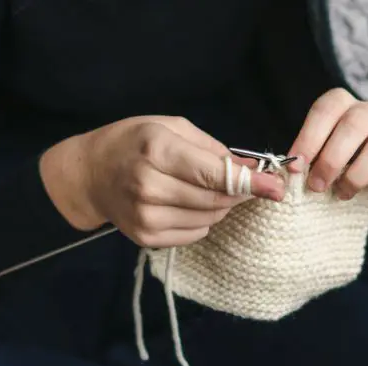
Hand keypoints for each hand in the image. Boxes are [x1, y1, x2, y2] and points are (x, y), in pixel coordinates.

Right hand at [40, 116, 284, 248]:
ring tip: (206, 188)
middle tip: (248, 184)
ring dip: (220, 205)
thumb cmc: (133, 142)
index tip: (277, 188)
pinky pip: (194, 233)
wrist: (90, 174)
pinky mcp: (145, 236)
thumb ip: (214, 149)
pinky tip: (187, 203)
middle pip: (215, 198)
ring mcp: (145, 214)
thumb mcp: (171, 128)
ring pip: (208, 218)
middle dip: (239, 192)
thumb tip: (255, 168)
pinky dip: (202, 220)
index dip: (251, 182)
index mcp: (156, 149)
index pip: (215, 173)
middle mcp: (148, 184)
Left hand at [287, 88, 367, 198]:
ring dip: (360, 172)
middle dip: (332, 158)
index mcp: (341, 105)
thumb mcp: (310, 160)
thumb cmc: (327, 168)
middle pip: (356, 123)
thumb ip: (300, 161)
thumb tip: (280, 174)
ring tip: (343, 193)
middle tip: (316, 186)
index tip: (294, 167)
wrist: (354, 182)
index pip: (326, 109)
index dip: (309, 137)